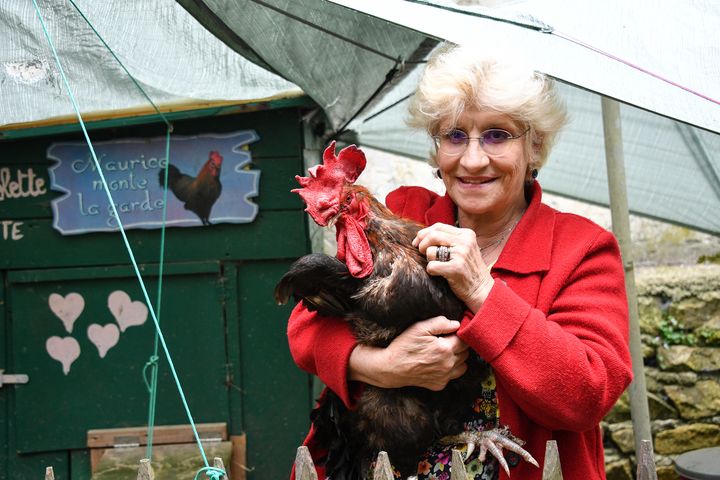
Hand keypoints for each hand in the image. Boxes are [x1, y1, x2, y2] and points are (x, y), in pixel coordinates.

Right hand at [349, 316, 469, 390]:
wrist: (391, 368)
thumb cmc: (404, 345)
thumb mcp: (419, 328)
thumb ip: (440, 323)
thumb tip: (457, 324)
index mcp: (445, 348)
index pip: (464, 340)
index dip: (459, 334)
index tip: (451, 332)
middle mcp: (448, 364)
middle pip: (465, 352)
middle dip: (459, 346)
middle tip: (446, 341)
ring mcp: (444, 376)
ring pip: (463, 365)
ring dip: (458, 358)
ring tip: (444, 353)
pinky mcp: (439, 385)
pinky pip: (453, 376)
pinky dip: (449, 370)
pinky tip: (438, 363)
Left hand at [412, 223, 493, 312]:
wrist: (482, 289)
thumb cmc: (468, 269)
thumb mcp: (463, 248)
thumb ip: (447, 239)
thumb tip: (421, 235)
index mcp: (466, 234)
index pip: (439, 226)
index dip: (424, 233)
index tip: (417, 242)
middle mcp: (465, 242)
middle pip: (433, 235)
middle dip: (422, 244)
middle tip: (421, 253)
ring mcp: (461, 255)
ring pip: (430, 251)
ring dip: (429, 260)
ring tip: (438, 265)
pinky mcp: (456, 269)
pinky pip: (432, 266)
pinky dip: (431, 271)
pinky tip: (439, 274)